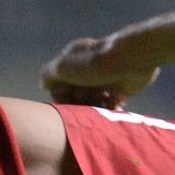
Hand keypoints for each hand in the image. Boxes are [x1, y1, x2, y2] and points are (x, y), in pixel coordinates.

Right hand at [41, 35, 158, 107]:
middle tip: (86, 106)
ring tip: (98, 113)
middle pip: (76, 95)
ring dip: (93, 110)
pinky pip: (111, 105)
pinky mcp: (120, 88)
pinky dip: (110, 111)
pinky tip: (111, 114)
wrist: (131, 60)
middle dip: (79, 104)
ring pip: (93, 101)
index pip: (59, 85)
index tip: (68, 102)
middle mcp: (88, 69)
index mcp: (72, 60)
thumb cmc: (93, 64)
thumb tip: (43, 84)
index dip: (61, 98)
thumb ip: (49, 75)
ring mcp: (104, 78)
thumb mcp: (62, 66)